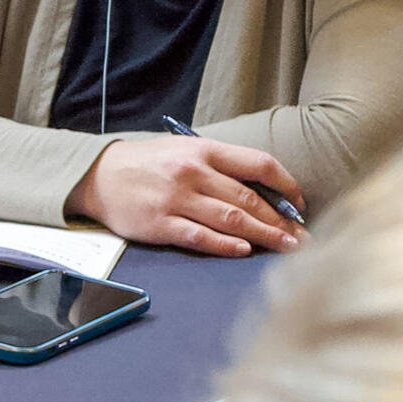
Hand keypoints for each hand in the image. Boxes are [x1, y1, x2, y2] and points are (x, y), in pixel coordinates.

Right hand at [65, 137, 305, 256]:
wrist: (100, 174)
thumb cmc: (149, 163)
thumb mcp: (185, 150)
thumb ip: (220, 166)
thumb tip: (263, 189)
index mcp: (204, 150)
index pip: (258, 164)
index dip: (286, 185)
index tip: (301, 203)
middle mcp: (194, 173)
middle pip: (249, 198)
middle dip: (281, 220)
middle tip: (302, 237)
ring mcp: (177, 199)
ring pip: (231, 219)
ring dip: (263, 235)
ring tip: (285, 248)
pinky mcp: (161, 224)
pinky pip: (200, 237)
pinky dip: (225, 245)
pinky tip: (245, 251)